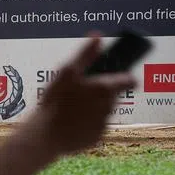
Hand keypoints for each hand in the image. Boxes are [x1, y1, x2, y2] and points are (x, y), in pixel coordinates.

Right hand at [29, 36, 134, 156]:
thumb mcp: (68, 71)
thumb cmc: (56, 100)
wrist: (45, 135)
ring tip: (72, 105)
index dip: (125, 76)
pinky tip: (70, 119)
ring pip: (104, 110)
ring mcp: (103, 125)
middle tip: (81, 89)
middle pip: (113, 95)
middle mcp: (110, 107)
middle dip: (101, 91)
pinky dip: (86, 122)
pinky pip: (95, 126)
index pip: (129, 80)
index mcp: (105, 89)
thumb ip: (86, 53)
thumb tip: (98, 36)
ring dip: (94, 106)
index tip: (117, 74)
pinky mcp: (95, 139)